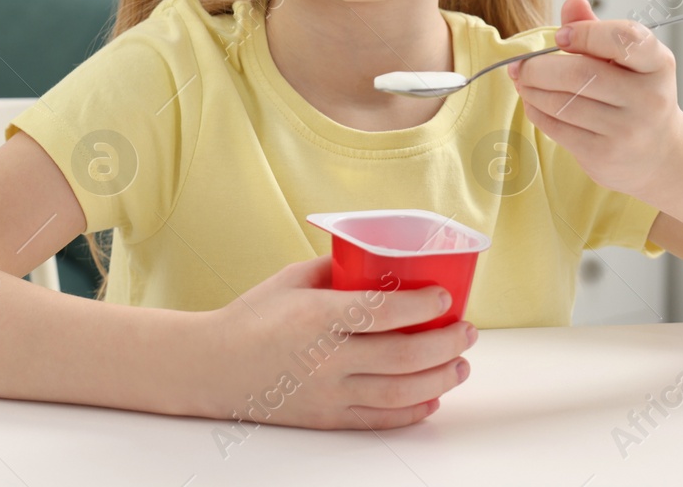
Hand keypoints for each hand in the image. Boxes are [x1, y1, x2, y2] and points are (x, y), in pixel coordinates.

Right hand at [196, 254, 476, 430]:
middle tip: (468, 332)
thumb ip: (336, 271)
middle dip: (446, 343)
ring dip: (441, 379)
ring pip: (401, 392)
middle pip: (404, 355)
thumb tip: (379, 263)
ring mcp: (329, 392)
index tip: (445, 298)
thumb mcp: (290, 281)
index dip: (422, 305)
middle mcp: (327, 358)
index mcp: (317, 316)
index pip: (383, 311)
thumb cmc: (252, 318)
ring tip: (460, 365)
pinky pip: (381, 419)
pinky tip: (432, 398)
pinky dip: (413, 411)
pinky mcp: (328, 418)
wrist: (214, 367)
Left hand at [507, 0, 682, 200]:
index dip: (585, 33)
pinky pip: (558, 128)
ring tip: (523, 82)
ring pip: (562, 102)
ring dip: (532, 89)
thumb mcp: (626, 59)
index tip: (560, 37)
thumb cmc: (635, 94)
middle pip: (580, 73)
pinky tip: (533, 102)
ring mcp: (628, 129)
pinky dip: (536, 111)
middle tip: (520, 65)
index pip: (624, 39)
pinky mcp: (605, 154)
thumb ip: (597, 29)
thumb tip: (572, 2)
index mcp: (658, 63)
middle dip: (539, 67)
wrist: (660, 152)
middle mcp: (648, 97)